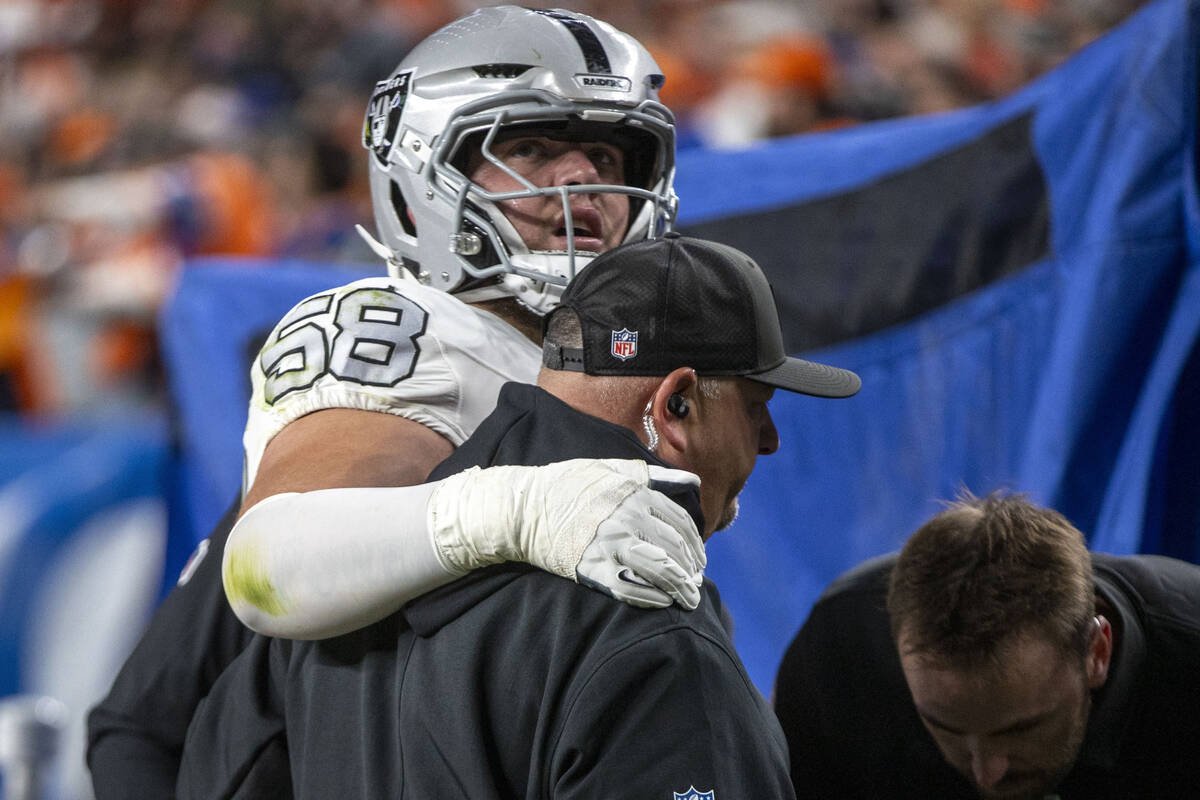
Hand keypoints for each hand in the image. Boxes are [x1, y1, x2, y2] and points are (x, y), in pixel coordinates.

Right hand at [429, 459, 706, 609]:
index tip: (698, 558)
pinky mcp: (592, 568)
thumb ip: (654, 475)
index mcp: (635, 494)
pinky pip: (631, 589)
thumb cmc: (568, 484)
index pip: (679, 522)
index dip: (694, 543)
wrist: (523, 507)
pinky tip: (663, 602)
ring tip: (689, 599)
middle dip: (691, 569)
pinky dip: (652, 597)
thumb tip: (693, 480)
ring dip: (680, 588)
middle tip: (696, 583)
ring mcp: (610, 545)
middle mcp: (628, 519)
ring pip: (659, 570)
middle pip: (674, 548)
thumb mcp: (612, 467)